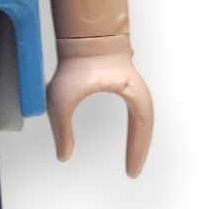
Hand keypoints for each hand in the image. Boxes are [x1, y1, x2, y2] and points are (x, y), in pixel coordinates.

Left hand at [45, 34, 153, 177]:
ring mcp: (134, 88)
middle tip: (132, 172)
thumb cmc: (75, 62)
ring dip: (139, 139)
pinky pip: (136, 112)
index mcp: (133, 96)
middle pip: (147, 127)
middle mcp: (138, 92)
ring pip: (143, 120)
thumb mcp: (62, 99)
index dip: (137, 153)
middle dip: (140, 150)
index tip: (131, 173)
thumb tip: (63, 157)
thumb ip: (61, 130)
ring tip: (132, 159)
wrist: (83, 35)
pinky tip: (129, 138)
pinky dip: (135, 128)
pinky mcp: (126, 85)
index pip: (142, 130)